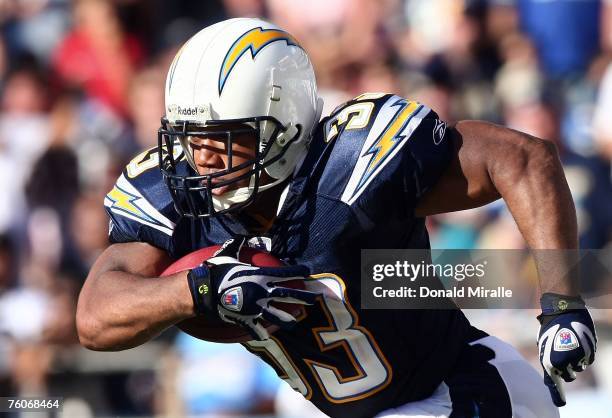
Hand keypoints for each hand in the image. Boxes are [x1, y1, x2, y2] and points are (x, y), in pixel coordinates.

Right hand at [187, 236, 318, 339]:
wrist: (203, 291)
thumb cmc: (216, 270)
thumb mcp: (229, 253)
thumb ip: (238, 245)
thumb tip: (242, 236)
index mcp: (261, 275)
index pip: (285, 273)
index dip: (298, 272)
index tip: (308, 272)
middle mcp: (263, 292)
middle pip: (289, 295)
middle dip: (304, 297)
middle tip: (315, 298)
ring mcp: (256, 308)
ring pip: (278, 316)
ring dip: (289, 318)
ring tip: (297, 319)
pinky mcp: (246, 320)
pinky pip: (257, 329)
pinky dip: (261, 333)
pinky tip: (266, 336)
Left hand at [537, 293, 596, 406]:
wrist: (562, 310)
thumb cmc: (550, 328)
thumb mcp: (544, 347)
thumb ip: (548, 364)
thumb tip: (550, 382)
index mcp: (549, 361)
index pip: (555, 383)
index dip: (558, 394)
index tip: (560, 404)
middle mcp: (563, 362)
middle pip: (569, 377)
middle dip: (567, 369)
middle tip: (562, 354)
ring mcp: (577, 358)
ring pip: (579, 368)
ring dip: (575, 360)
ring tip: (569, 344)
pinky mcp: (589, 352)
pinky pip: (588, 360)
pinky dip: (584, 355)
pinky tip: (578, 343)